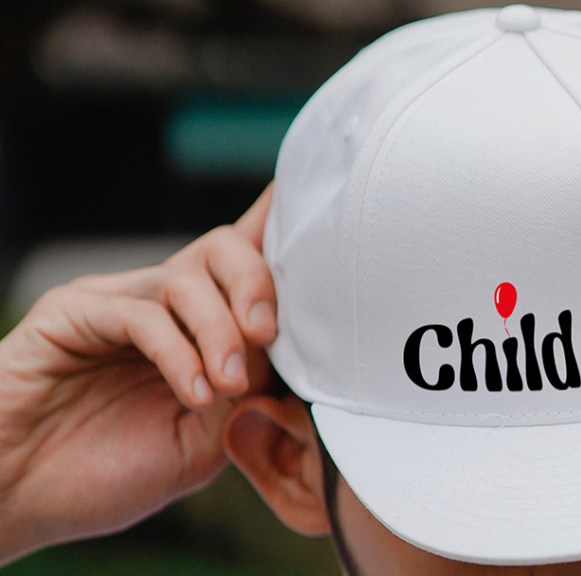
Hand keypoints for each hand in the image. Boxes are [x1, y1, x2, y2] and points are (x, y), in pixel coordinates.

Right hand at [0, 185, 275, 563]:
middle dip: (258, 283)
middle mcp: (159, 302)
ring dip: (220, 331)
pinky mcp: (73, 312)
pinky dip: (179, 352)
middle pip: (223, 248)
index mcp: (195, 327)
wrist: (21, 497)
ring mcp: (115, 301)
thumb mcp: (205, 441)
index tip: (324, 216)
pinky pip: (143, 313)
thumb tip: (292, 358)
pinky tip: (193, 392)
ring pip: (187, 277)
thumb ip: (247, 395)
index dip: (280, 230)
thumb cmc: (111, 473)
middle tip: (266, 334)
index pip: (244, 263)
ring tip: (227, 384)